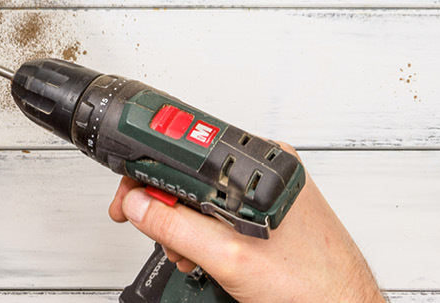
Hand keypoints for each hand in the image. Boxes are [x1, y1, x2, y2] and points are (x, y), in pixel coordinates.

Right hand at [108, 143, 383, 302]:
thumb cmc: (311, 286)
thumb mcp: (226, 258)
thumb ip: (175, 227)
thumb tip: (140, 204)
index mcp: (261, 167)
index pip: (188, 153)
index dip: (148, 173)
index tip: (128, 194)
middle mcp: (269, 172)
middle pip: (195, 175)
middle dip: (165, 205)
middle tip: (145, 225)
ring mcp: (275, 192)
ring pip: (209, 196)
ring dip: (185, 225)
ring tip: (186, 254)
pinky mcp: (277, 211)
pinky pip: (228, 210)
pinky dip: (208, 231)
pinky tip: (206, 255)